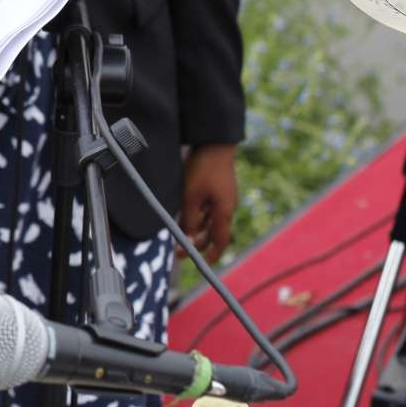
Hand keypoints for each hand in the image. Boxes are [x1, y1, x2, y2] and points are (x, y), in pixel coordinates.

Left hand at [179, 143, 238, 262]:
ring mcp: (223, 198)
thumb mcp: (191, 195)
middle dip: (197, 243)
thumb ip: (189, 219)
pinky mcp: (218, 189)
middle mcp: (226, 207)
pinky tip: (185, 214)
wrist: (214, 142)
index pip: (220, 241)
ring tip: (178, 232)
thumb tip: (188, 239)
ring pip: (209, 220)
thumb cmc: (203, 168)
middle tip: (179, 250)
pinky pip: (208, 209)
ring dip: (196, 229)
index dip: (211, 255)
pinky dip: (198, 215)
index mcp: (224, 212)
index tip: (199, 264)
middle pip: (213, 233)